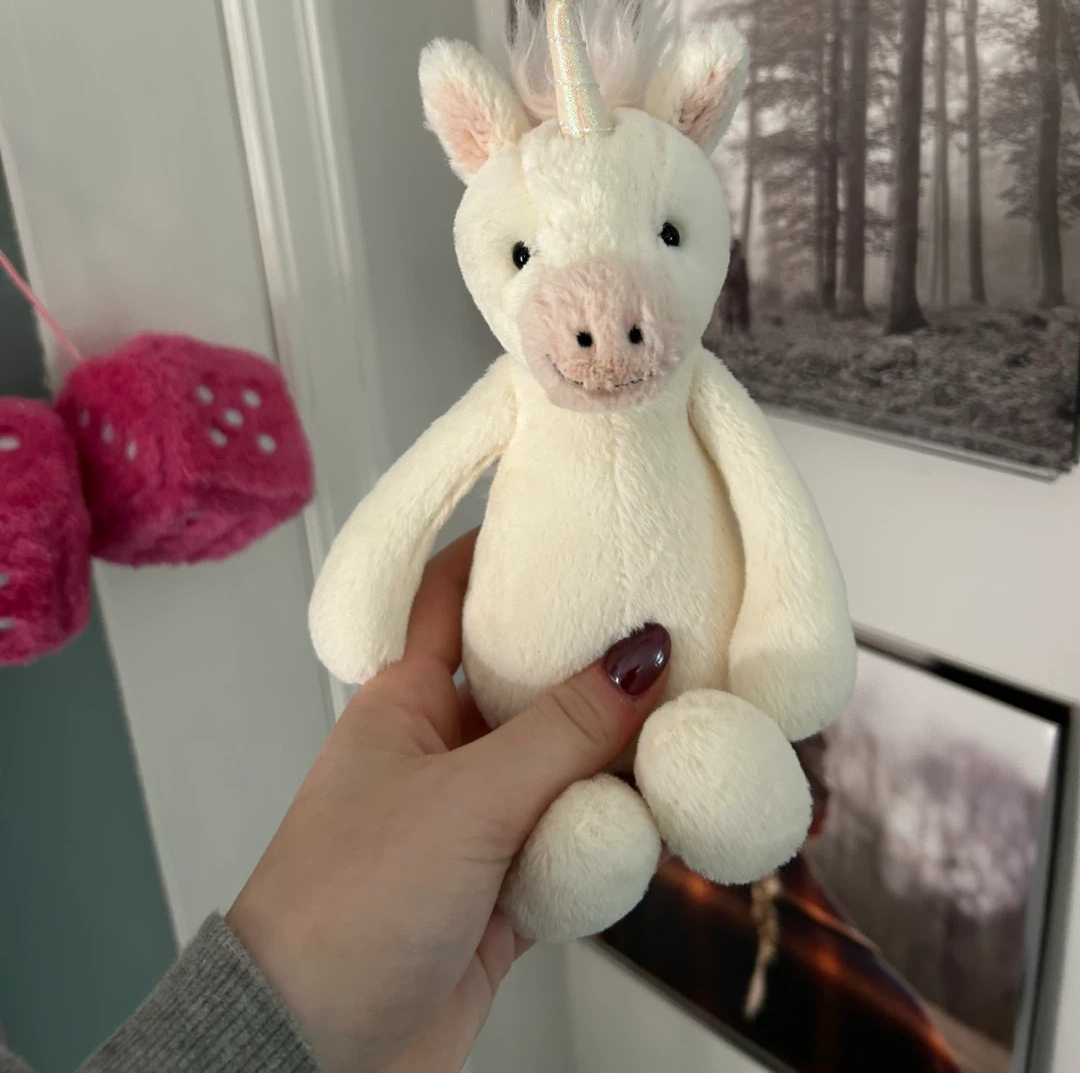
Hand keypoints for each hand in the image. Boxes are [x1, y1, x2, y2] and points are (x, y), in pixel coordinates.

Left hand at [228, 530, 670, 1072]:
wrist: (313, 1058)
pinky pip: (581, 849)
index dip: (504, 548)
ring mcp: (477, 826)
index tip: (567, 509)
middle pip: (533, 684)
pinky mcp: (507, 896)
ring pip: (569, 768)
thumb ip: (561, 731)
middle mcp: (443, 753)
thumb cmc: (342, 911)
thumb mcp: (464, 800)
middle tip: (675, 626)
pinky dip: (620, 841)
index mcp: (404, 702)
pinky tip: (663, 825)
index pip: (453, 594)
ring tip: (694, 726)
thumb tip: (644, 655)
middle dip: (597, 662)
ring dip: (622, 761)